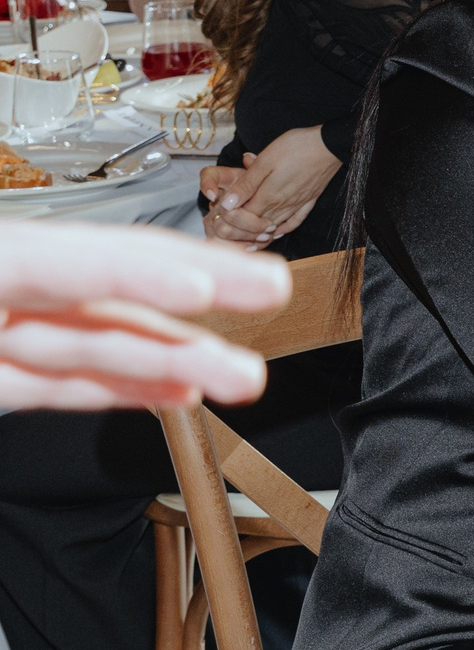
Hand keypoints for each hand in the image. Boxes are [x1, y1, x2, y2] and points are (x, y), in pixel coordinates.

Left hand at [0, 219, 286, 408]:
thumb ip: (20, 271)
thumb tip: (111, 289)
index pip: (78, 259)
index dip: (145, 273)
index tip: (203, 286)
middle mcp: (5, 293)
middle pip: (115, 287)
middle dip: (200, 289)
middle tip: (271, 290)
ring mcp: (4, 336)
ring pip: (103, 346)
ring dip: (181, 361)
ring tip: (243, 375)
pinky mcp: (1, 380)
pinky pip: (69, 385)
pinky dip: (127, 388)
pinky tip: (179, 390)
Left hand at [204, 125, 339, 247]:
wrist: (329, 145)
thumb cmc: (296, 147)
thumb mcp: (265, 161)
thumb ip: (246, 184)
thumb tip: (227, 203)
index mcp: (268, 196)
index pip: (242, 216)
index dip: (228, 218)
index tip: (218, 212)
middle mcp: (281, 205)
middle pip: (256, 226)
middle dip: (240, 229)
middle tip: (227, 227)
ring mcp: (296, 205)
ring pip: (273, 226)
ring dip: (259, 233)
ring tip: (246, 234)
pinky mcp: (308, 201)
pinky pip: (293, 222)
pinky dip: (283, 230)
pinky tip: (276, 232)